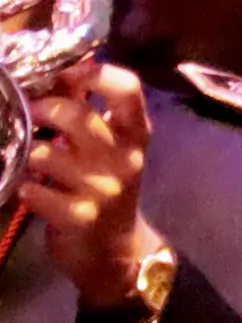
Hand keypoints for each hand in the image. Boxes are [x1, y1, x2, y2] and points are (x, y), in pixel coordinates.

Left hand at [25, 60, 159, 310]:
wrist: (113, 251)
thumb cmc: (104, 187)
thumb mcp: (108, 149)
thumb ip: (88, 112)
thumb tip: (60, 72)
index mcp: (134, 135)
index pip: (127, 88)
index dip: (94, 72)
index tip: (69, 74)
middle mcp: (124, 159)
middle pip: (76, 117)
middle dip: (41, 110)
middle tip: (30, 115)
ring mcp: (103, 189)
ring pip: (47, 154)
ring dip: (28, 153)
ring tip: (28, 158)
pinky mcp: (79, 217)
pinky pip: (35, 191)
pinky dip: (25, 188)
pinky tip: (30, 190)